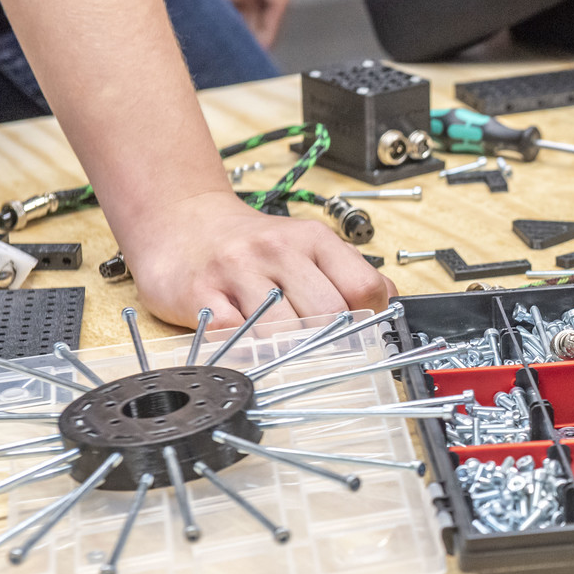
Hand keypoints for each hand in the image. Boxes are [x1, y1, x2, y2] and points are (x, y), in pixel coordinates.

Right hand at [124, 191, 395, 329]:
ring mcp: (238, 271)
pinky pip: (234, 336)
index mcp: (313, 239)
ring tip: (286, 349)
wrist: (183, 222)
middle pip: (328, 314)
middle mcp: (277, 250)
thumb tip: (390, 301)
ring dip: (290, 350)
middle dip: (331, 341)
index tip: (361, 336)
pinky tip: (248, 344)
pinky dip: (246, 349)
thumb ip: (349, 272)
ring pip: (284, 329)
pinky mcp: (201, 294)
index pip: (362, 287)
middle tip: (322, 352)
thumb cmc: (254, 246)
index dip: (369, 320)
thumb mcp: (308, 246)